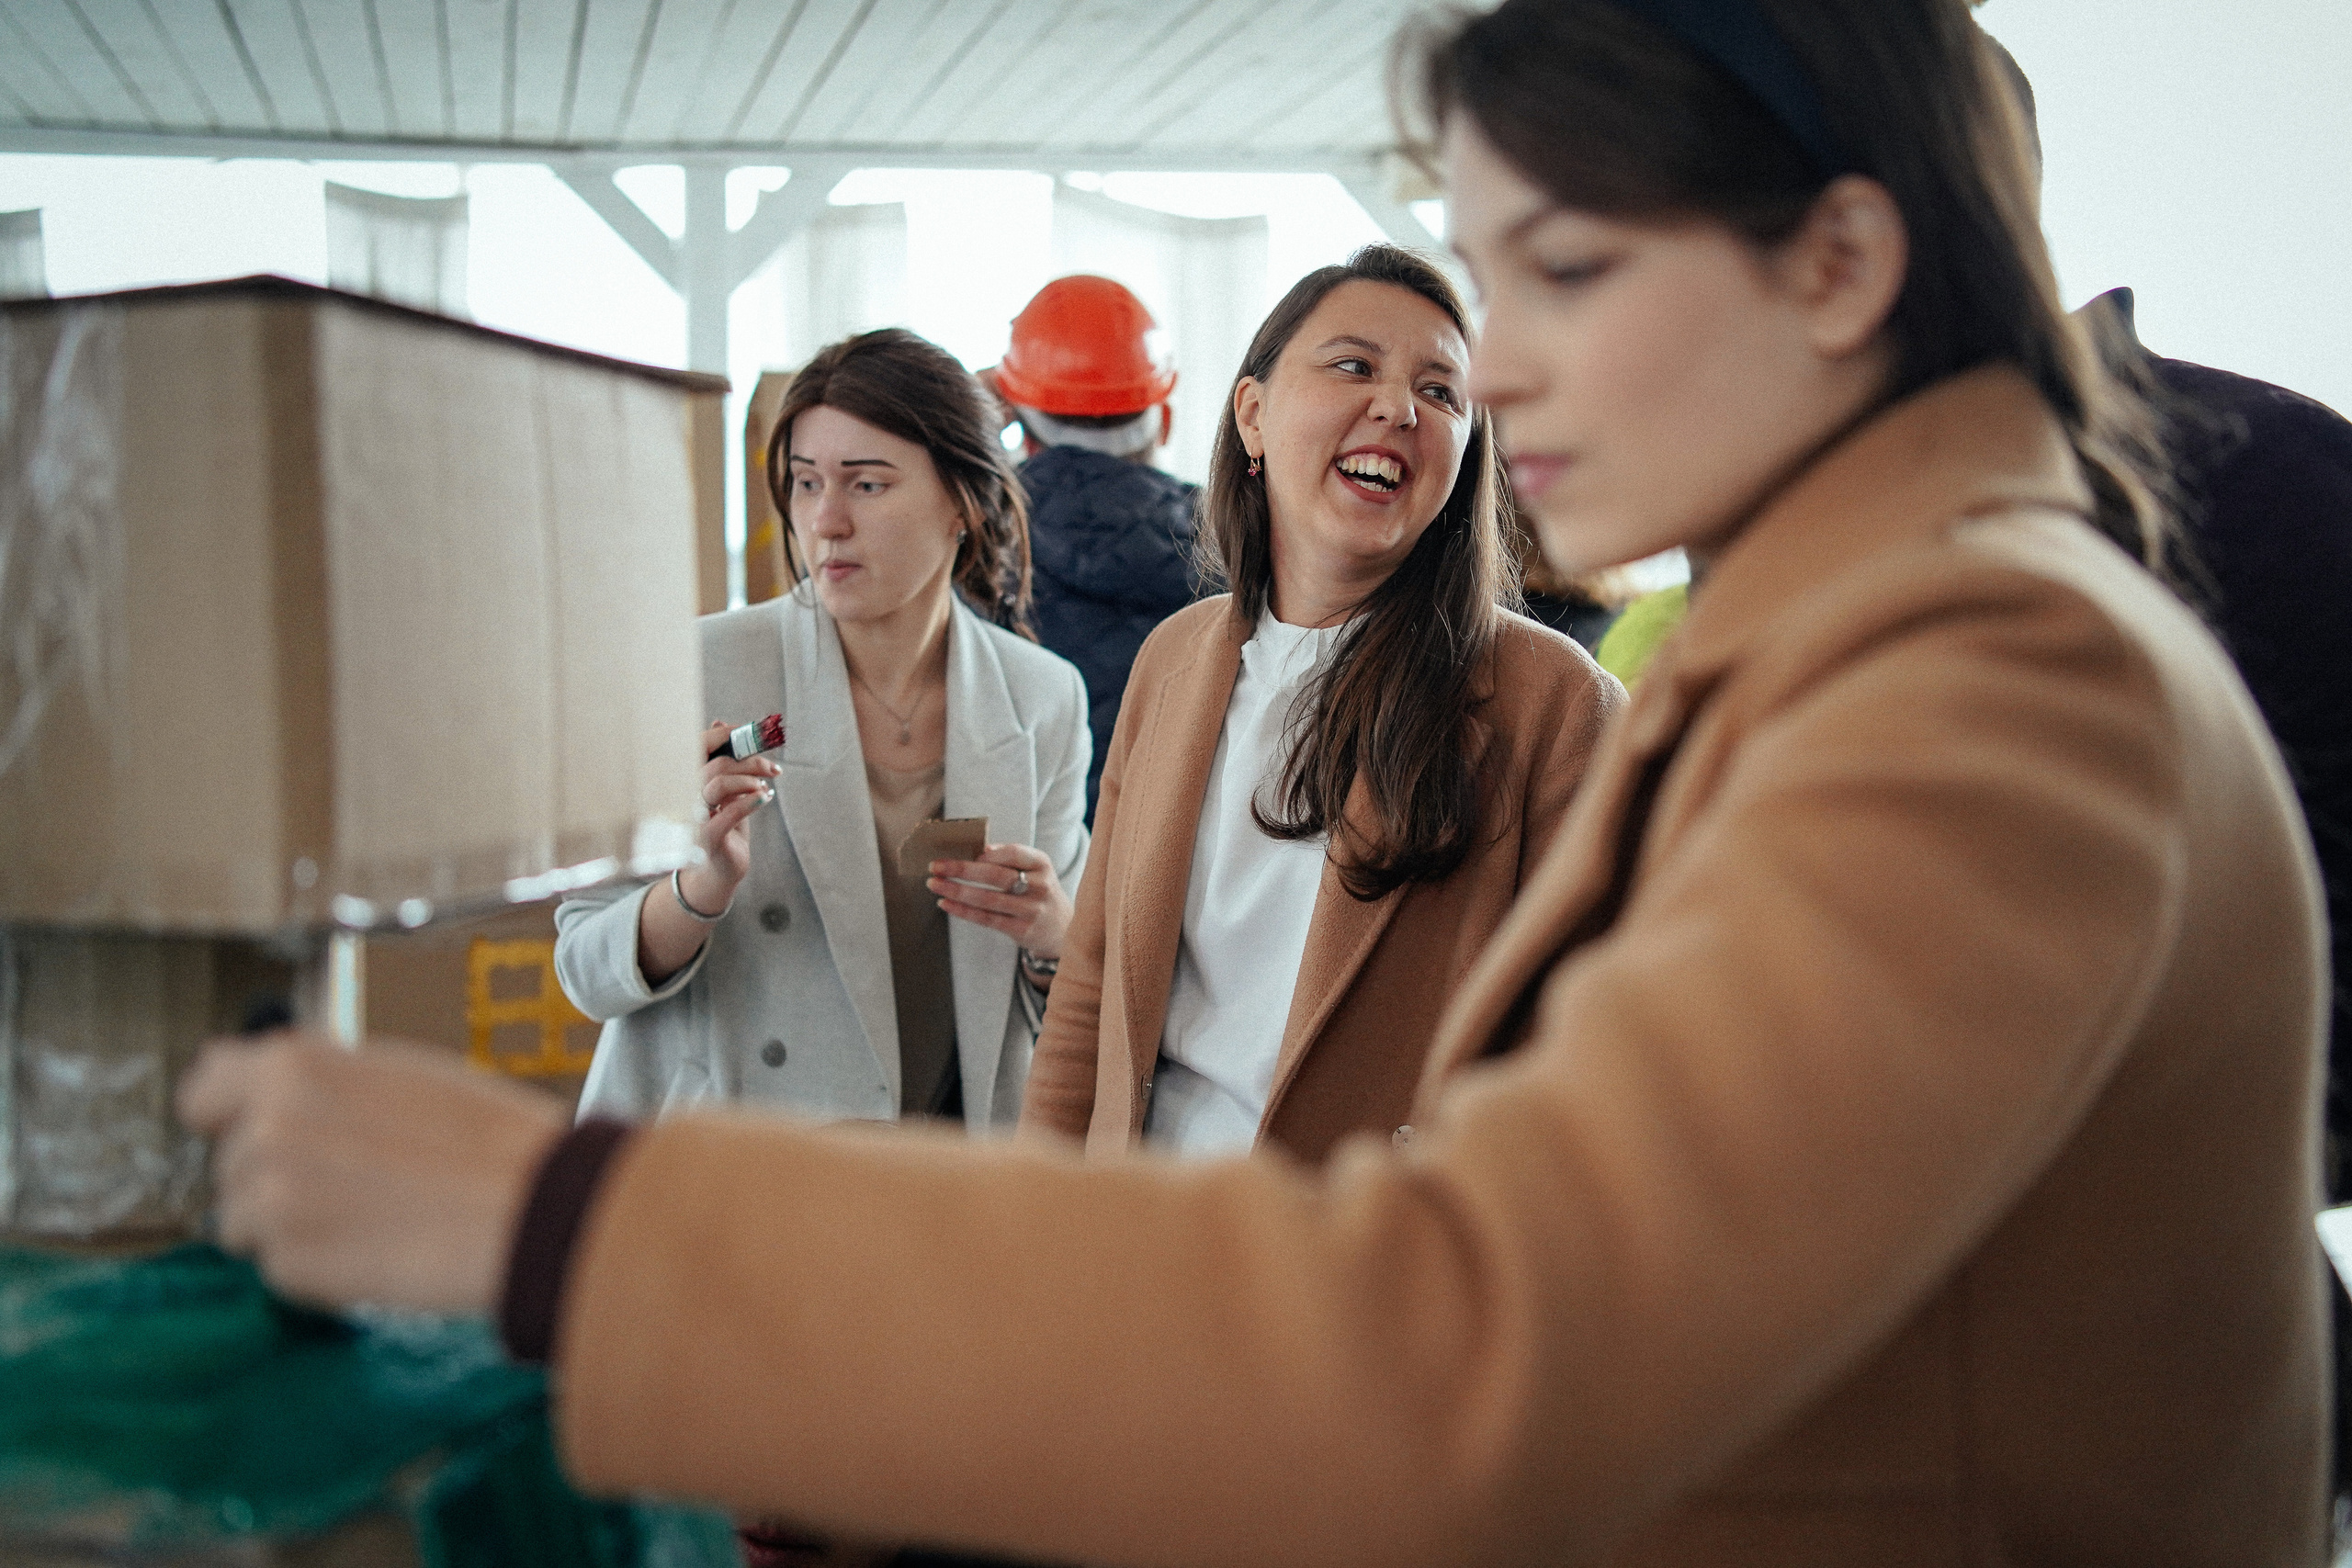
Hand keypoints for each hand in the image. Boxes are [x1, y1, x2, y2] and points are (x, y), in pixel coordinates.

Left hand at [176, 1033, 566, 1314]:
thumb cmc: (486, 1138)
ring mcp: (267, 1198)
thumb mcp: (397, 1073)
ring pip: (245, 1222)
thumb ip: (319, 1081)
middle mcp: (264, 1125)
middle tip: (361, 1183)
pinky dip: (319, 1269)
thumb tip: (264, 1093)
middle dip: (279, 1178)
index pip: (202, 1092)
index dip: (234, 1117)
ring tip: (374, 1216)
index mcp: (291, 1066)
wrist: (532, 1208)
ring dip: (293, 1227)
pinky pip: (279, 1270)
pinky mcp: (285, 1264)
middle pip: (232, 1165)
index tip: (265, 1132)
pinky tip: (379, 1249)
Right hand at [686, 720, 779, 912]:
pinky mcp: (706, 837)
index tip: (753, 735)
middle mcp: (684, 795)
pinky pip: (729, 812)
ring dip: (750, 780)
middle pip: (715, 764)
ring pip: (718, 783)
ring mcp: (693, 817)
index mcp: (687, 780)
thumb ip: (721, 760)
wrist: (719, 871)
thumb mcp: (724, 790)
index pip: (698, 746)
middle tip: (773, 768)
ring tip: (766, 786)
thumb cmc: (722, 827)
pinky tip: (766, 798)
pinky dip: (752, 802)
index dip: (726, 735)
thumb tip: (719, 723)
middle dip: (750, 761)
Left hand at [928, 842, 1070, 961]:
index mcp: (1042, 864)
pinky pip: (987, 919)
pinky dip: (963, 910)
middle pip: (996, 876)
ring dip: (956, 891)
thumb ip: (1010, 858)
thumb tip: (978, 849)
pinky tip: (946, 903)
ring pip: (988, 899)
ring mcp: (1031, 910)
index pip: (1014, 852)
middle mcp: (1040, 887)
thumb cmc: (1039, 892)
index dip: (988, 853)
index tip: (963, 852)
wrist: (1062, 928)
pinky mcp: (1022, 930)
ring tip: (934, 884)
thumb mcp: (1035, 870)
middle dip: (961, 869)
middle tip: (935, 866)